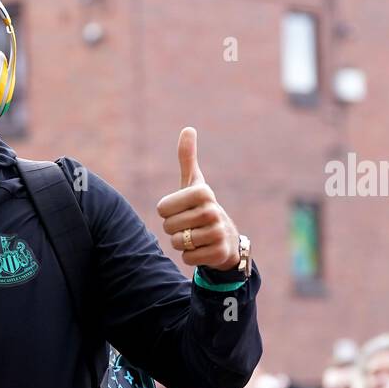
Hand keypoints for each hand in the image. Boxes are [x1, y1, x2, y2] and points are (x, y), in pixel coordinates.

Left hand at [156, 127, 241, 269]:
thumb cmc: (201, 207)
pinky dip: (190, 256)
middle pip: (168, 227)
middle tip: (189, 225)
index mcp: (203, 192)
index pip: (163, 208)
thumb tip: (188, 129)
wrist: (225, 238)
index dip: (167, 212)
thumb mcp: (194, 183)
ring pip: (176, 243)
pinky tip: (201, 249)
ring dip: (181, 243)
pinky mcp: (218, 253)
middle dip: (173, 229)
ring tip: (195, 236)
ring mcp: (217, 233)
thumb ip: (187, 158)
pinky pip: (187, 258)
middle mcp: (212, 211)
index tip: (181, 209)